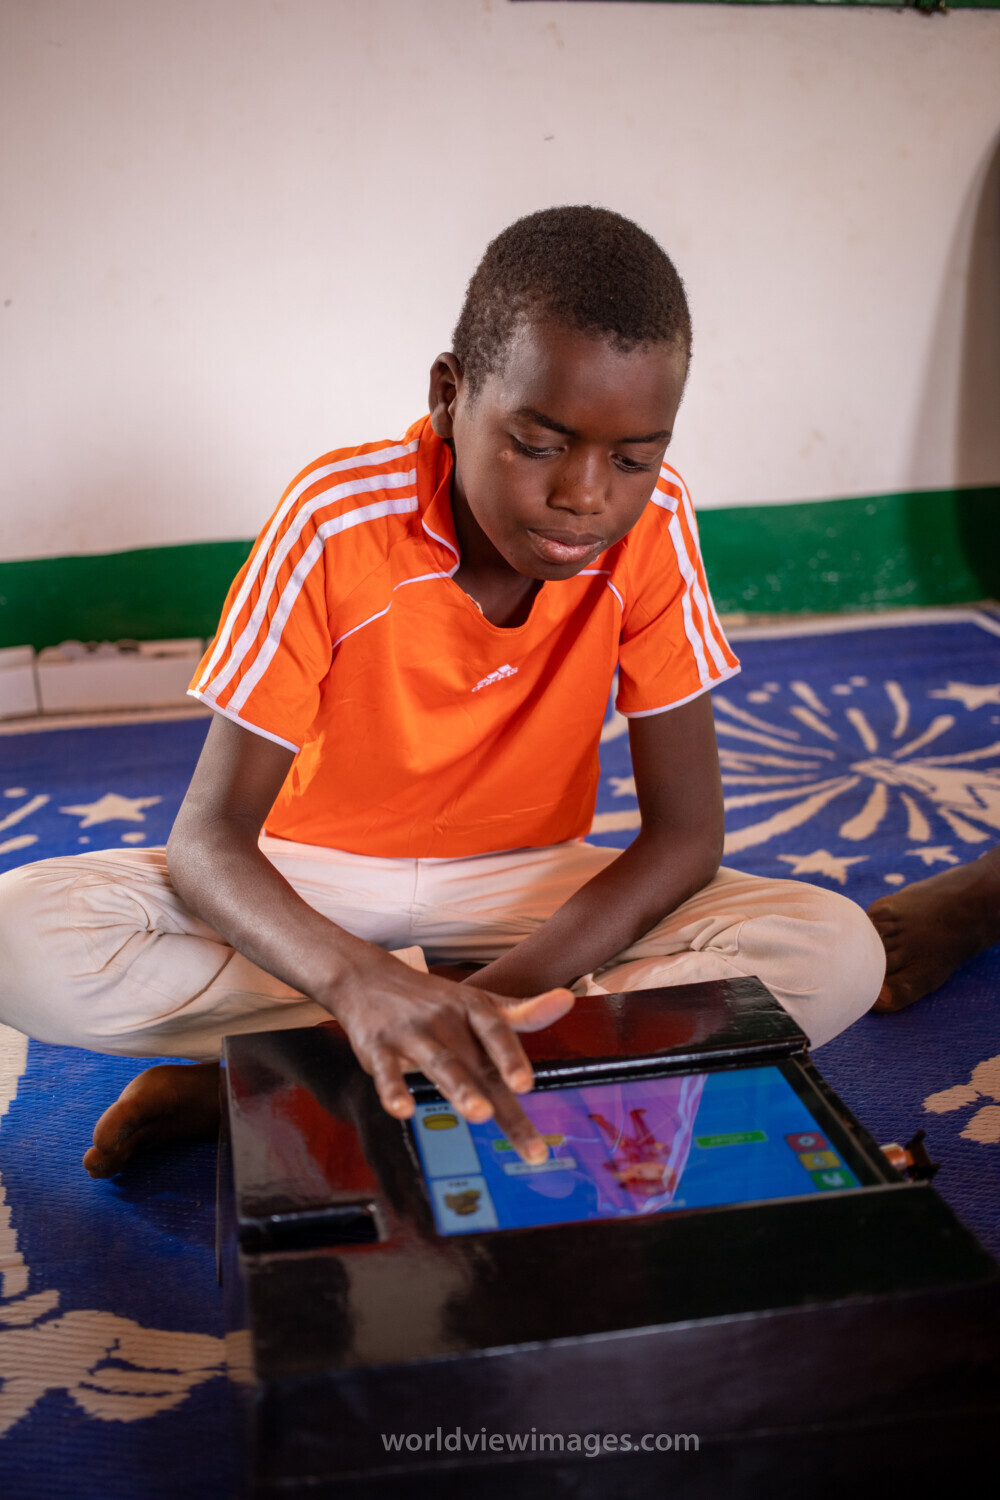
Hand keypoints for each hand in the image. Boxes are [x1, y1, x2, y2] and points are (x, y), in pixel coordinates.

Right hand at [328, 957, 573, 1163]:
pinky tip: (403, 1111)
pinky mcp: (378, 1048)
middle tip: (520, 1125)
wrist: (367, 978)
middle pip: (475, 1062)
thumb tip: (567, 1000)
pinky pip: (386, 1071)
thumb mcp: (478, 1002)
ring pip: (439, 1064)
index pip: (496, 1031)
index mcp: (472, 1010)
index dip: (511, 1056)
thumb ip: (521, 1012)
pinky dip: (394, 1089)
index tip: (527, 1085)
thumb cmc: (434, 1000)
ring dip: (459, 1089)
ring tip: (479, 1114)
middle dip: (496, 1095)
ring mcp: (411, 1034)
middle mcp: (444, 1021)